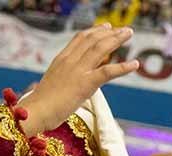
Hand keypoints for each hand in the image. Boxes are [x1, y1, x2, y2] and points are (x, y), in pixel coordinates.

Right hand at [20, 25, 138, 134]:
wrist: (36, 111)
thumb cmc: (42, 104)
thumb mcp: (53, 84)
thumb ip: (63, 78)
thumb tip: (70, 82)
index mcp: (61, 60)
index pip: (80, 39)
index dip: (94, 31)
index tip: (106, 27)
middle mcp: (70, 61)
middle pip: (92, 40)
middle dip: (110, 32)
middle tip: (124, 30)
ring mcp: (78, 71)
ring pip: (100, 49)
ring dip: (117, 40)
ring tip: (129, 34)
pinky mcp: (86, 84)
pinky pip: (108, 71)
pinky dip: (123, 67)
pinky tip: (135, 64)